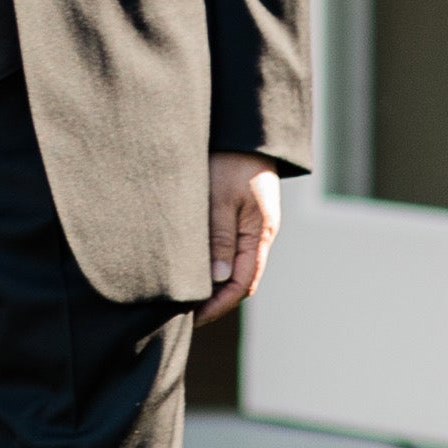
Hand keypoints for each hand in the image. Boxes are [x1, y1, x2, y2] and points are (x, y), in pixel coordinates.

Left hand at [201, 157, 280, 321]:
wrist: (243, 132)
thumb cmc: (231, 161)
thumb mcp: (220, 199)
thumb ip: (220, 238)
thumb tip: (217, 279)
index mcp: (260, 233)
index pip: (243, 282)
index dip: (219, 304)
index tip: (195, 316)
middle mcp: (260, 234)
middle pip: (241, 279)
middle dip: (217, 300)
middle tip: (187, 313)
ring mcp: (253, 226)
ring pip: (236, 265)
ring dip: (215, 283)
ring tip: (188, 295)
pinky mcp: (243, 216)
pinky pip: (232, 249)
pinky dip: (215, 264)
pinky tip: (196, 267)